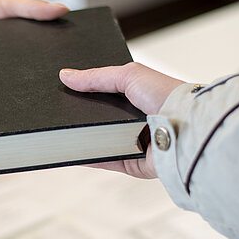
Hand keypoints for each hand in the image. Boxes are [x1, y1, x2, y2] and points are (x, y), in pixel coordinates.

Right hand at [59, 62, 183, 178]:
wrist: (184, 128)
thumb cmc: (166, 96)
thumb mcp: (129, 75)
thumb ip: (96, 77)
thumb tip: (66, 76)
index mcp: (137, 95)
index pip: (104, 92)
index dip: (84, 91)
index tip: (61, 89)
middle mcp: (134, 120)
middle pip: (98, 118)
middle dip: (78, 114)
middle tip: (54, 109)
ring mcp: (131, 142)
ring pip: (97, 140)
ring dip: (79, 136)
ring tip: (55, 128)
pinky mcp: (130, 163)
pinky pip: (102, 160)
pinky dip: (85, 156)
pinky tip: (67, 149)